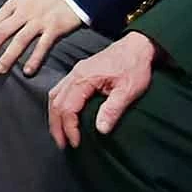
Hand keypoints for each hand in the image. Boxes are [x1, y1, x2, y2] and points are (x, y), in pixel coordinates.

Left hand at [0, 0, 85, 76]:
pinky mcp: (54, 28)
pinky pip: (42, 46)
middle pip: (1, 32)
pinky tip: (27, 71)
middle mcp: (24, 12)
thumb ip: (13, 12)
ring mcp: (39, 21)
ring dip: (7, 56)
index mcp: (14, 4)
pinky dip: (34, 59)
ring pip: (19, 40)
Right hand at [47, 32, 156, 149]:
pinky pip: (60, 90)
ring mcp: (75, 72)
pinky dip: (57, 106)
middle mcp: (75, 74)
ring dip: (54, 116)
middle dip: (57, 126)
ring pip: (54, 95)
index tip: (76, 143)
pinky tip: (63, 116)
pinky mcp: (79, 73)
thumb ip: (113, 109)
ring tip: (60, 134)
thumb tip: (100, 130)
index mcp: (84, 78)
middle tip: (62, 144)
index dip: (69, 128)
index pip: (68, 107)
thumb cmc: (134, 66)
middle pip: (56, 102)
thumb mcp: (128, 90)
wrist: (137, 46)